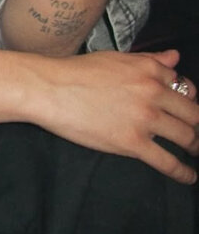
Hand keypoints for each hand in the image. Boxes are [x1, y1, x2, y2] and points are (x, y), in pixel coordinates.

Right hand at [30, 48, 197, 183]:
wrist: (49, 88)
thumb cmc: (76, 71)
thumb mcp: (115, 58)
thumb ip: (149, 60)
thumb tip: (175, 58)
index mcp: (148, 69)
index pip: (184, 87)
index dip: (188, 100)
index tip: (187, 110)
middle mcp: (152, 91)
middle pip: (193, 114)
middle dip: (197, 126)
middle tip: (195, 136)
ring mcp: (145, 118)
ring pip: (186, 137)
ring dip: (194, 147)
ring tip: (193, 152)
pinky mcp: (133, 143)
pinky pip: (168, 162)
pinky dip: (184, 172)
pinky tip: (188, 176)